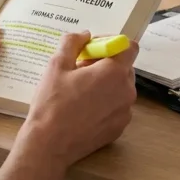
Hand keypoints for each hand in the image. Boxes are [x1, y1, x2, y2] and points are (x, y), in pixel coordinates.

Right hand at [17, 31, 138, 179]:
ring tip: (79, 91)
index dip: (112, 43)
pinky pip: (117, 107)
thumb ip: (72, 43)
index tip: (93, 49)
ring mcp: (125, 112)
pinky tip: (83, 109)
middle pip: (124, 67)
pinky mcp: (119, 128)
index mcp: (114, 72)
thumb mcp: (56, 65)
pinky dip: (105, 103)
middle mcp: (127, 91)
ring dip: (105, 84)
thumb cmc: (52, 103)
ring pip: (120, 88)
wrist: (49, 144)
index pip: (130, 46)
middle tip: (80, 70)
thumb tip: (84, 35)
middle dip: (106, 64)